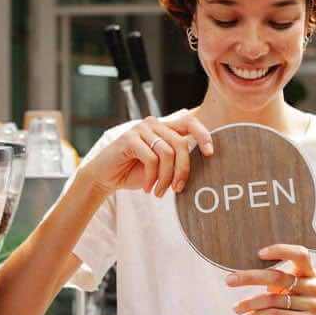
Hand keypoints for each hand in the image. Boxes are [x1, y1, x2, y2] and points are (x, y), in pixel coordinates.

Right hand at [82, 112, 213, 195]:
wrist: (105, 177)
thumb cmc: (135, 172)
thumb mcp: (160, 166)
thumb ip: (176, 159)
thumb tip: (202, 162)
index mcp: (164, 128)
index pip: (189, 122)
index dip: (203, 134)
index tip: (210, 153)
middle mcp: (153, 124)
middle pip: (181, 144)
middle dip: (183, 170)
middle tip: (178, 189)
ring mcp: (140, 129)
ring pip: (167, 153)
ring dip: (165, 178)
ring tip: (159, 192)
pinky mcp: (129, 139)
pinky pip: (151, 159)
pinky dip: (152, 177)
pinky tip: (147, 187)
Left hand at [226, 244, 315, 314]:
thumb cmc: (286, 306)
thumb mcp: (280, 288)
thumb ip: (270, 275)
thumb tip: (239, 269)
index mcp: (308, 272)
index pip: (300, 253)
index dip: (281, 251)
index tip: (258, 253)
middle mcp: (313, 286)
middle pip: (277, 277)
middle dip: (249, 278)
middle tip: (229, 280)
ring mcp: (313, 304)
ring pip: (273, 299)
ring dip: (249, 303)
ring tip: (236, 308)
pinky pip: (276, 314)